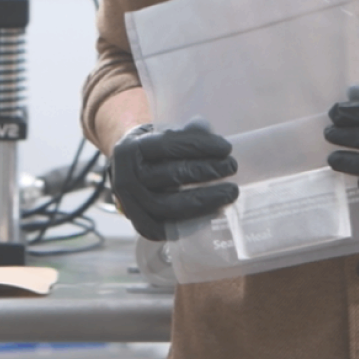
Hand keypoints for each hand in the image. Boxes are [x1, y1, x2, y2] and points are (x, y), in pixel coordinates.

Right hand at [106, 121, 238, 241]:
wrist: (126, 173)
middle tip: (232, 167)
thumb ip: (185, 132)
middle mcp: (126, 178)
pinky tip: (214, 212)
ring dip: (205, 200)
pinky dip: (192, 222)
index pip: (167, 146)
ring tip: (230, 192)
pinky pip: (167, 228)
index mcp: (130, 150)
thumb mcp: (162, 134)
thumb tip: (206, 129)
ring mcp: (130, 205)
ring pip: (169, 206)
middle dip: (205, 171)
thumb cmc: (152, 152)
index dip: (199, 146)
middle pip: (171, 176)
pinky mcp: (140, 224)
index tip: (226, 148)